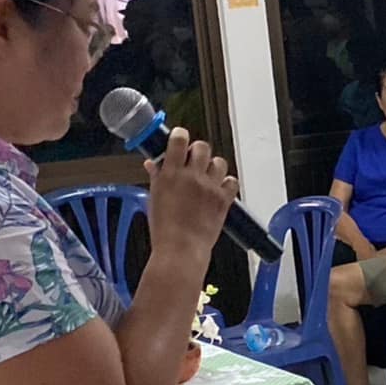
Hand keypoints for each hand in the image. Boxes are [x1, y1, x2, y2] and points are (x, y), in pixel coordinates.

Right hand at [144, 128, 236, 262]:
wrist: (181, 249)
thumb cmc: (164, 228)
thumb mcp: (154, 198)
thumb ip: (156, 176)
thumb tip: (153, 163)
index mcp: (171, 174)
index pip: (179, 140)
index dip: (180, 135)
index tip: (180, 137)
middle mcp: (192, 177)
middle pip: (202, 147)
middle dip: (197, 150)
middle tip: (193, 159)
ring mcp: (210, 187)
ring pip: (219, 162)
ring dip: (213, 165)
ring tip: (206, 175)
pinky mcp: (223, 199)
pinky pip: (232, 181)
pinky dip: (227, 182)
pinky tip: (219, 188)